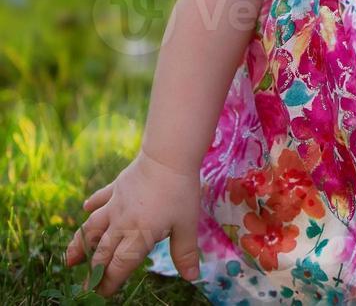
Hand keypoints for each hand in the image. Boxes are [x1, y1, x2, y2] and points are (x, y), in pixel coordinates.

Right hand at [65, 150, 202, 296]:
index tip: (101, 295)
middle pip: (102, 251)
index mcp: (138, 236)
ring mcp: (115, 205)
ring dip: (80, 244)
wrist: (167, 157)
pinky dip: (92, 204)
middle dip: (93, 271)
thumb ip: (185, 252)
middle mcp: (121, 223)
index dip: (108, 282)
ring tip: (69, 259)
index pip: (119, 266)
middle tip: (84, 287)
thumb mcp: (187, 224)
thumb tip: (192, 278)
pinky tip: (85, 208)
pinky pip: (100, 198)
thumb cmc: (180, 192)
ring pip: (92, 228)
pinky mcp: (116, 187)